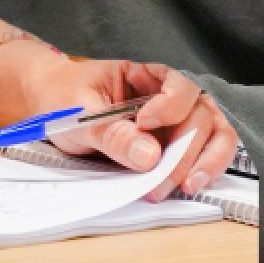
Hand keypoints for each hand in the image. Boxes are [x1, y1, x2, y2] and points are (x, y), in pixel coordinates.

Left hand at [14, 51, 236, 200]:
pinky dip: (202, 170)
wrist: (49, 106)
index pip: (177, 84)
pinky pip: (202, 155)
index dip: (170, 104)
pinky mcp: (172, 147)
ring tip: (186, 186)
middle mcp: (166, 97)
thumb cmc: (64, 97)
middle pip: (200, 115)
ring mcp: (173, 123)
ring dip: (206, 161)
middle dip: (185, 149)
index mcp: (144, 76)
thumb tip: (149, 156)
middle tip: (162, 177)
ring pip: (214, 134)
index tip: (146, 124)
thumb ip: (111, 133)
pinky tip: (185, 186)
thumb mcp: (78, 112)